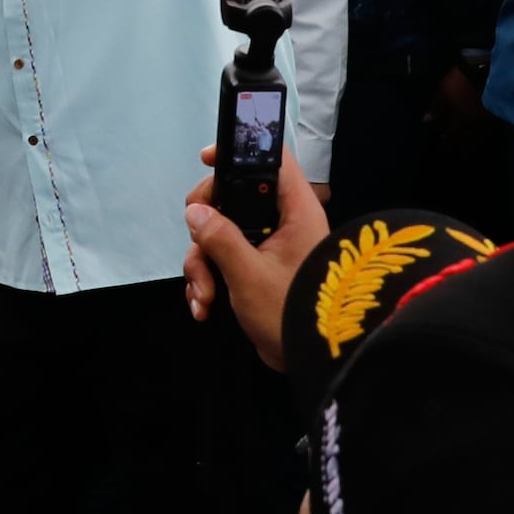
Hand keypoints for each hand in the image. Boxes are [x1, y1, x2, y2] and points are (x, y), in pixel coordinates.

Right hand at [180, 144, 333, 369]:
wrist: (318, 360)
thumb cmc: (294, 311)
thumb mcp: (249, 274)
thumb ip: (219, 238)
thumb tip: (195, 212)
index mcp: (294, 211)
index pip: (269, 160)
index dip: (238, 152)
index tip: (205, 159)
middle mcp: (282, 223)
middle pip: (231, 198)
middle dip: (206, 225)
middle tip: (197, 239)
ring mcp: (268, 247)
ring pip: (221, 235)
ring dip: (203, 264)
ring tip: (204, 297)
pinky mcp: (258, 271)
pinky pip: (223, 262)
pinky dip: (210, 282)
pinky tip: (204, 307)